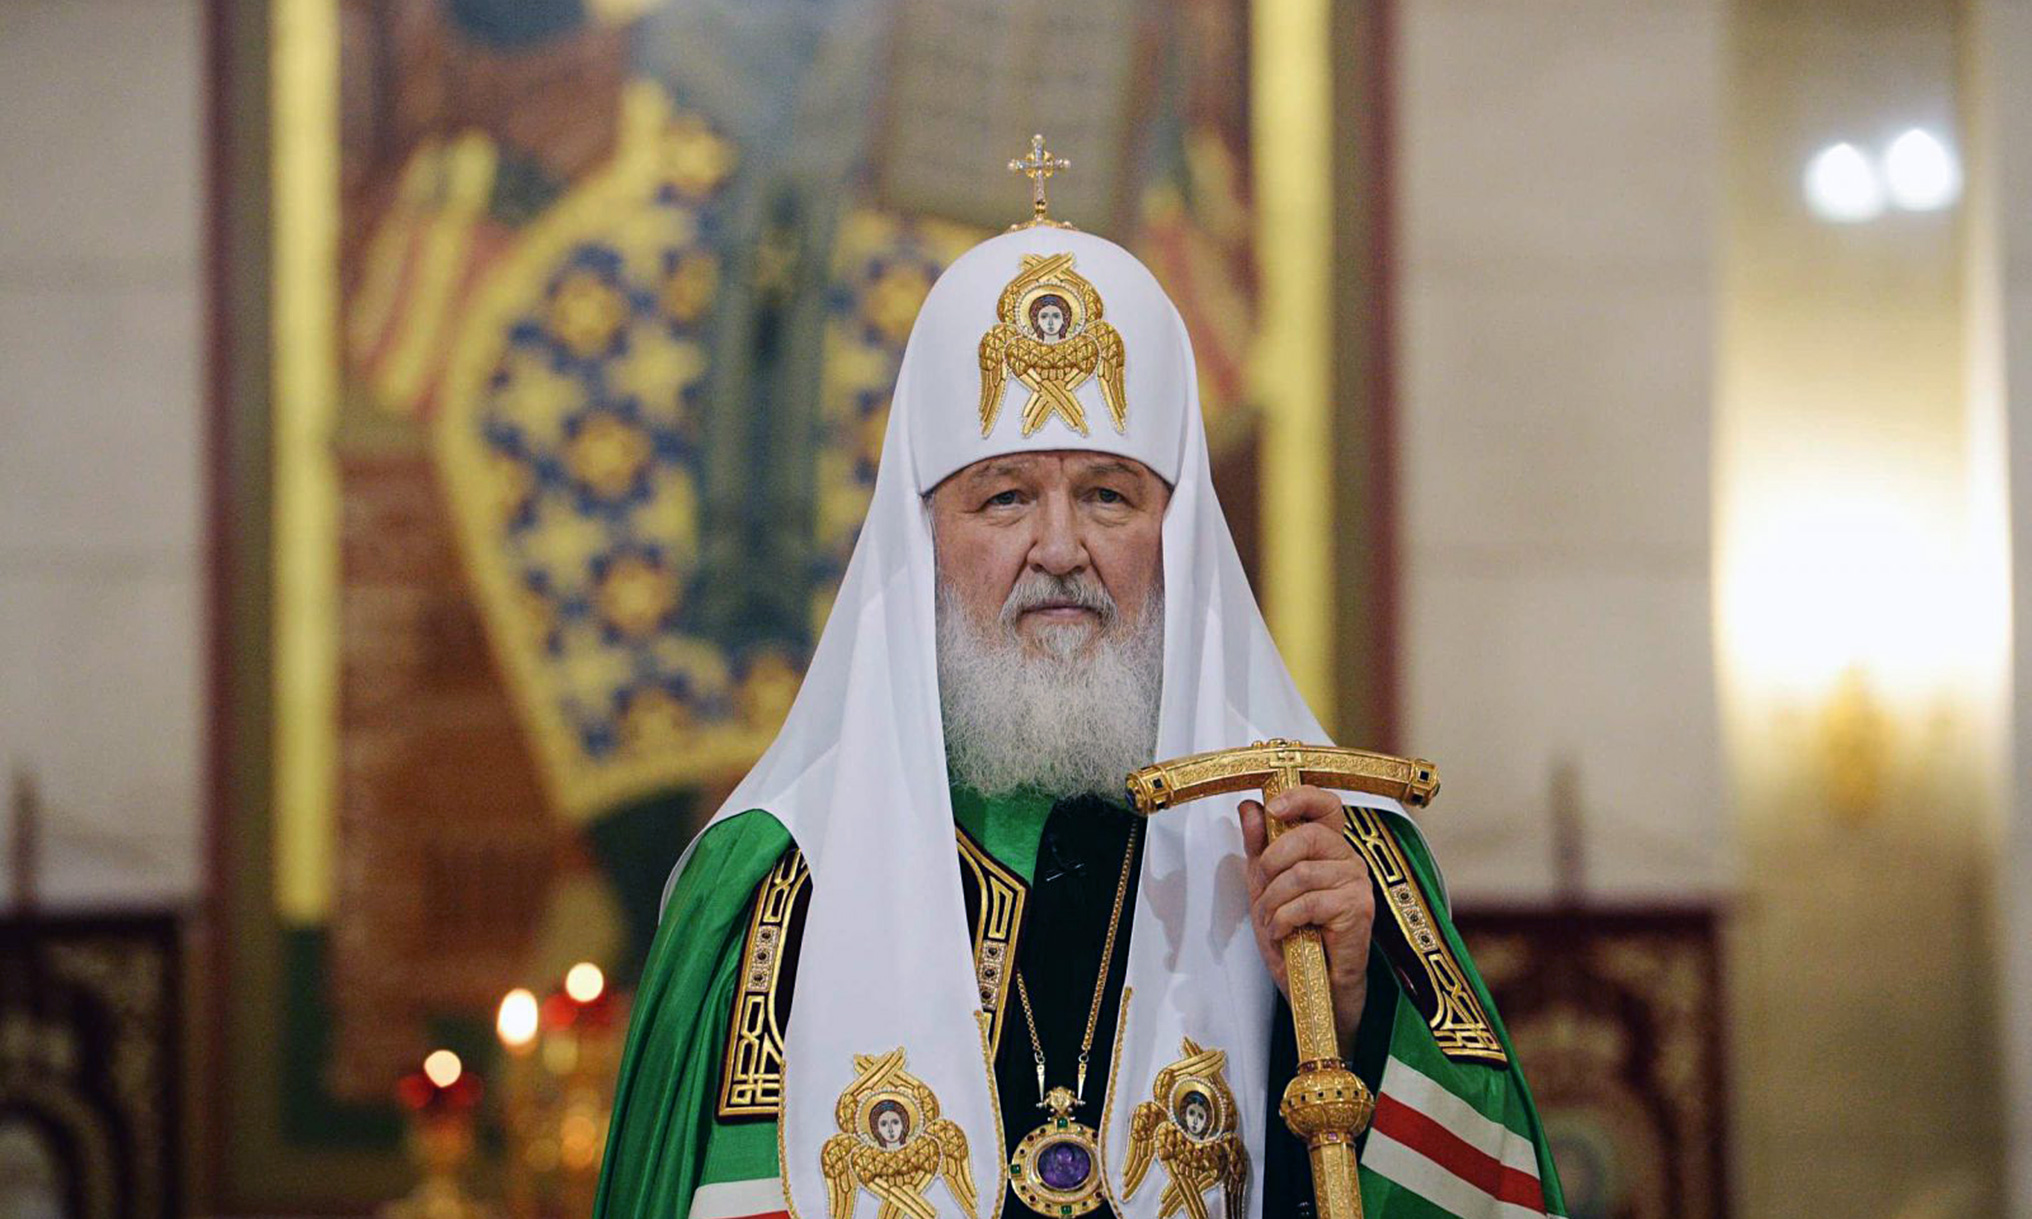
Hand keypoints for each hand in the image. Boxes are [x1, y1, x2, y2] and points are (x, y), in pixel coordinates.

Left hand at [1240, 785, 1374, 1057]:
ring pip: (1302, 872)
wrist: (1312, 983)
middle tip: (1262, 887)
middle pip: (1309, 834)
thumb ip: (1259, 846)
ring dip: (1274, 900)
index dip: (1300, 797)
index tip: (1273, 807)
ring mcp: (1356, 883)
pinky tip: (1283, 933)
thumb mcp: (1265, 885)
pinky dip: (1285, 919)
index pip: (1325, 804)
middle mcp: (1348, 858)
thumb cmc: (1295, 933)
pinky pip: (1309, 901)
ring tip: (1272, 920)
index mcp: (1328, 846)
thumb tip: (1249, 807)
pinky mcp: (1358, 909)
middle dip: (1273, 861)